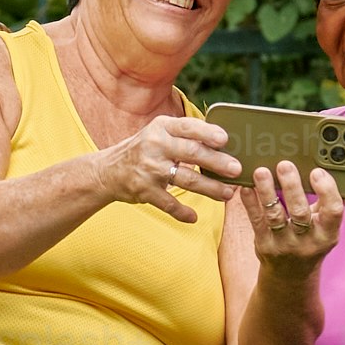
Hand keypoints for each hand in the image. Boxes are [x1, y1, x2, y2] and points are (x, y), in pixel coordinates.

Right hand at [102, 113, 239, 221]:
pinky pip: (169, 204)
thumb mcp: (159, 133)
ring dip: (210, 188)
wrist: (109, 171)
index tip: (225, 139)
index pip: (188, 126)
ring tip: (228, 194)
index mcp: (162, 127)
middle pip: (192, 153)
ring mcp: (149, 169)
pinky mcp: (145, 190)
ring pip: (186, 179)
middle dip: (217, 162)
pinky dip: (182, 212)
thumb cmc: (145, 149)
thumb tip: (224, 141)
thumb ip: (185, 135)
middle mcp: (155, 145)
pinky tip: (193, 217)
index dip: (207, 132)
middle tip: (236, 169)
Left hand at [241, 163, 344, 269]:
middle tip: (284, 165)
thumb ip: (331, 201)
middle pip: (300, 212)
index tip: (317, 171)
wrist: (291, 275)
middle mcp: (308, 242)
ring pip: (275, 216)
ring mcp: (284, 245)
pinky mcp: (264, 245)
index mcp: (328, 234)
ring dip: (267, 192)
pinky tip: (246, 188)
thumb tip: (340, 169)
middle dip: (292, 187)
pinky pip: (257, 221)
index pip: (333, 211)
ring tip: (261, 171)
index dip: (326, 190)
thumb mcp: (326, 227)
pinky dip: (250, 204)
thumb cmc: (312, 240)